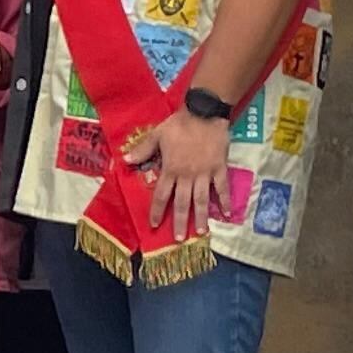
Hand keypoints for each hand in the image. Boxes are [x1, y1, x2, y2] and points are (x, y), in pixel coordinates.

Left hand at [118, 110, 234, 239]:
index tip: (155, 225)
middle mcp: (187, 176)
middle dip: (180, 222)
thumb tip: (125, 160)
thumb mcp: (157, 135)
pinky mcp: (219, 169)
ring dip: (201, 217)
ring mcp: (204, 174)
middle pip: (183, 203)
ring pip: (202, 200)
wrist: (204, 112)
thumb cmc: (178, 124)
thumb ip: (143, 150)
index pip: (162, 195)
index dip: (158, 211)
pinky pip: (222, 188)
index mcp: (170, 169)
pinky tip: (227, 214)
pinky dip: (225, 201)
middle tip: (179, 239)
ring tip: (201, 233)